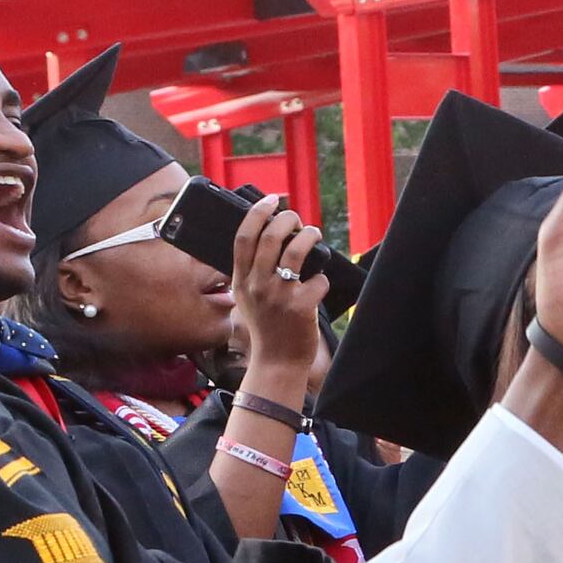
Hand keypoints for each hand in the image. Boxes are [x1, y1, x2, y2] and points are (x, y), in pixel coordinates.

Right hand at [227, 193, 327, 382]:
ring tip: (313, 234)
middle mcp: (257, 285)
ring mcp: (278, 296)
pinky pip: (317, 280)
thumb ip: (250, 272)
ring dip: (308, 236)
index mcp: (241, 280)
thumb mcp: (246, 299)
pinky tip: (318, 283)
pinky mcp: (300, 307)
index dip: (258, 212)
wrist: (276, 363)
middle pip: (271, 237)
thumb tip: (269, 237)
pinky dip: (321, 278)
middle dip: (287, 218)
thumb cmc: (266, 329)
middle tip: (297, 218)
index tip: (271, 199)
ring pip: (296, 251)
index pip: (244, 237)